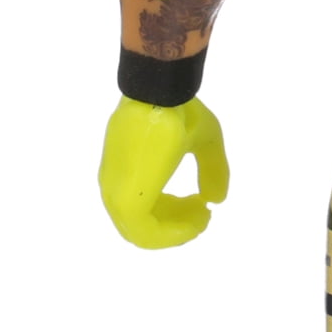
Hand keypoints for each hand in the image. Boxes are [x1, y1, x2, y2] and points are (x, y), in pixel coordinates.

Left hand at [98, 94, 229, 248]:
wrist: (161, 96)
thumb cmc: (179, 112)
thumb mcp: (205, 142)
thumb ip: (211, 171)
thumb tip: (216, 199)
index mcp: (126, 172)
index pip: (142, 210)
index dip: (175, 217)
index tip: (201, 207)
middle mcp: (115, 186)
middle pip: (143, 226)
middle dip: (178, 226)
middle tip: (203, 214)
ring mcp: (117, 193)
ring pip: (145, 235)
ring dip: (177, 232)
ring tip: (202, 217)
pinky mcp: (125, 198)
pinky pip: (146, 234)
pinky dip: (173, 234)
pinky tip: (196, 221)